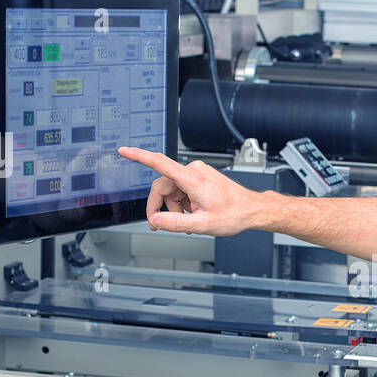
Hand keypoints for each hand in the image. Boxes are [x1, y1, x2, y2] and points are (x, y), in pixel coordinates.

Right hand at [118, 146, 262, 236]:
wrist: (251, 210)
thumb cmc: (234, 214)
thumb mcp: (202, 224)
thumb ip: (175, 223)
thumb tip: (155, 220)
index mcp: (192, 179)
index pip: (159, 163)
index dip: (139, 156)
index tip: (124, 150)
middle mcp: (193, 171)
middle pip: (162, 186)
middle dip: (161, 206)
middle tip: (161, 225)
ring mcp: (197, 173)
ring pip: (172, 190)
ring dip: (174, 207)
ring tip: (188, 221)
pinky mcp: (200, 177)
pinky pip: (181, 189)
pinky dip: (182, 203)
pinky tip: (192, 214)